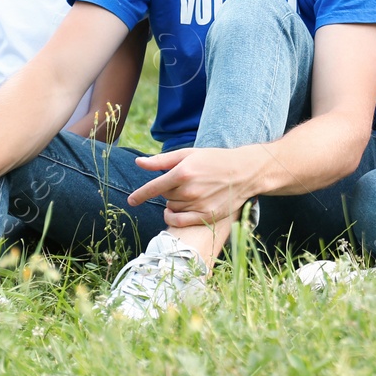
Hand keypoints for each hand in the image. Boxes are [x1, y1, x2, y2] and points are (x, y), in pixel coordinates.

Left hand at [129, 147, 255, 228]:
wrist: (244, 172)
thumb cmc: (214, 159)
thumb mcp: (188, 154)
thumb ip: (162, 160)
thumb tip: (138, 163)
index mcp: (183, 172)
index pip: (153, 188)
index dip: (139, 195)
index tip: (130, 201)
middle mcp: (189, 190)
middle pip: (164, 197)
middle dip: (168, 191)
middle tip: (183, 183)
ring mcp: (198, 205)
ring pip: (172, 208)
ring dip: (174, 202)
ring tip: (189, 193)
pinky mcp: (206, 216)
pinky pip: (180, 222)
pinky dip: (174, 218)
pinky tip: (175, 212)